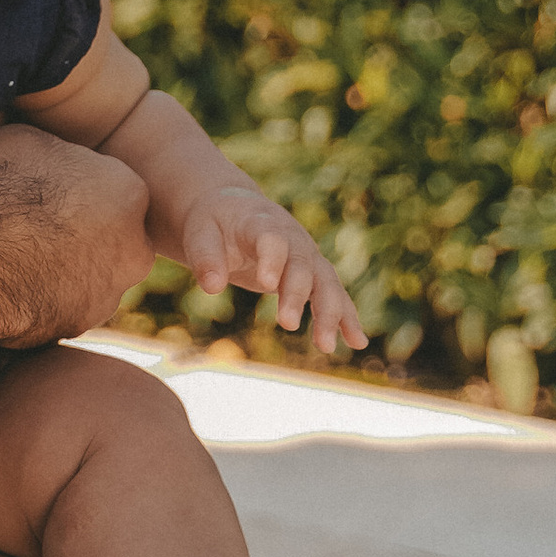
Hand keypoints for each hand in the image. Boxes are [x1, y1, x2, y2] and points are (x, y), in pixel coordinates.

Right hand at [0, 120, 153, 332]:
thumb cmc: (0, 188)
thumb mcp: (23, 140)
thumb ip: (48, 152)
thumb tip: (34, 153)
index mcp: (129, 192)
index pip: (113, 190)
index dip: (76, 190)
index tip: (47, 193)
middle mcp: (134, 249)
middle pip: (112, 240)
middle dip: (82, 236)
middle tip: (35, 229)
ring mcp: (108, 294)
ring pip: (89, 279)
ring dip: (62, 271)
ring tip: (13, 259)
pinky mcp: (78, 327)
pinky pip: (60, 309)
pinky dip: (40, 300)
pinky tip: (7, 285)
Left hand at [177, 182, 366, 353]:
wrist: (236, 210)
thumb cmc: (214, 222)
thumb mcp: (199, 233)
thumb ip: (205, 257)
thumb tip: (212, 287)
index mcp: (261, 222)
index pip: (272, 239)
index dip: (272, 259)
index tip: (267, 283)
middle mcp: (292, 237)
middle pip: (302, 264)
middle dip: (297, 294)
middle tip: (286, 324)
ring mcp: (307, 255)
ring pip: (325, 281)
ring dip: (329, 313)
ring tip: (326, 346)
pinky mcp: (312, 272)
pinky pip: (333, 294)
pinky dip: (345, 316)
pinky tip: (356, 342)